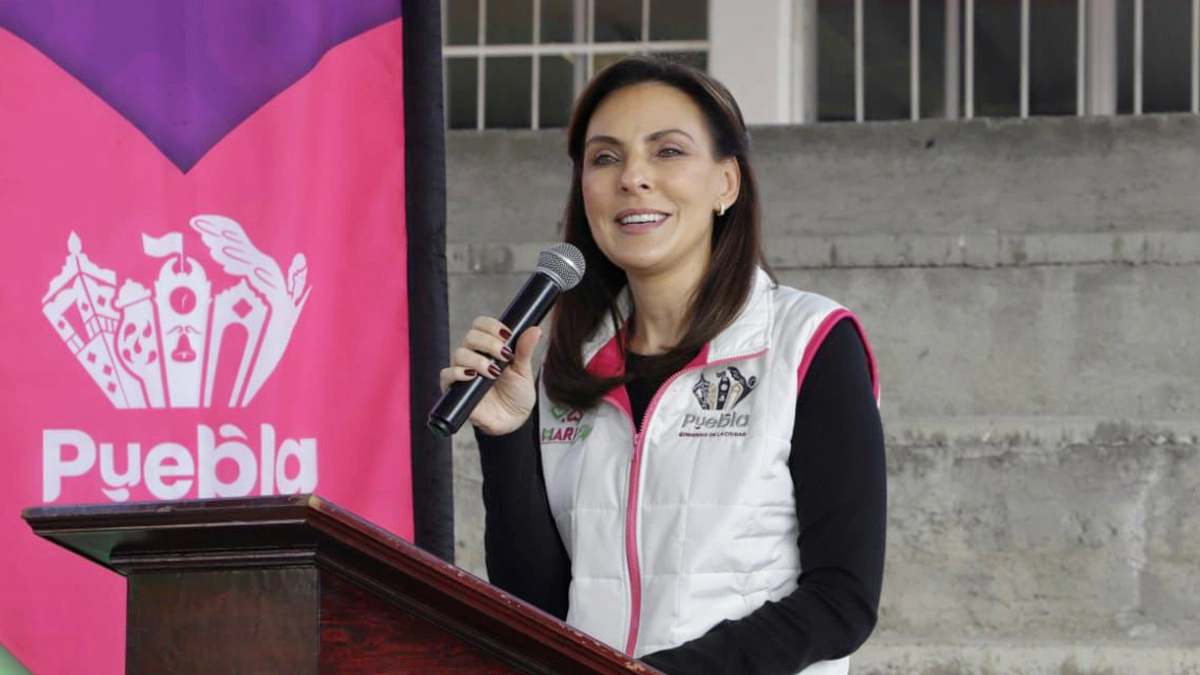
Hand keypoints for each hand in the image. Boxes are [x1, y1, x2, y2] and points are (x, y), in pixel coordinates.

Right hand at [439, 317, 542, 435]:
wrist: (513, 420)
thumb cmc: (517, 393)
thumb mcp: (524, 371)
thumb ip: (525, 350)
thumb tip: (534, 330)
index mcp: (488, 347)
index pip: (480, 325)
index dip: (491, 326)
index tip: (507, 335)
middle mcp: (473, 356)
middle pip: (470, 336)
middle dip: (488, 343)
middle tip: (504, 356)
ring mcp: (463, 372)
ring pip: (459, 354)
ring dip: (477, 360)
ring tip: (493, 372)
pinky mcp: (455, 389)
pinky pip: (446, 375)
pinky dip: (458, 373)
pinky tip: (472, 376)